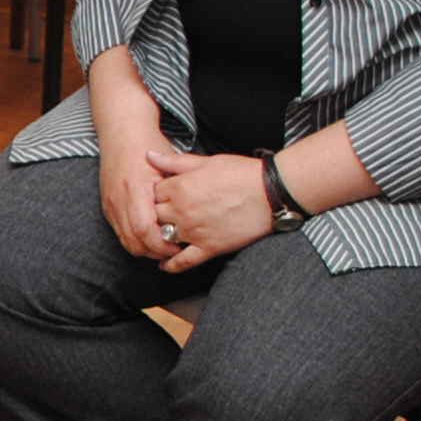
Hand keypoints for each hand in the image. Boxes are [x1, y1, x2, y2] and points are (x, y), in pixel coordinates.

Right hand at [97, 114, 186, 257]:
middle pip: (134, 242)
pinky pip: (119, 232)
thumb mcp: (168, 165)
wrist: (122, 131)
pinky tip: (150, 236)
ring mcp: (111, 204)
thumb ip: (176, 190)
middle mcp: (119, 200)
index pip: (146, 231)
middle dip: (154, 252)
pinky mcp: (107, 207)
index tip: (178, 247)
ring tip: (163, 246)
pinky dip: (135, 239)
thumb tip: (190, 216)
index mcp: (136, 190)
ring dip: (144, 249)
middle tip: (173, 251)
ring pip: (125, 241)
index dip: (162, 245)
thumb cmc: (147, 145)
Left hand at [143, 146, 274, 269]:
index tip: (163, 194)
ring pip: (164, 238)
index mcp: (179, 187)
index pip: (153, 192)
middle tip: (164, 212)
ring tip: (163, 234)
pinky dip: (171, 265)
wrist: (271, 192)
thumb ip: (175, 161)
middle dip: (157, 214)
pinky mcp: (208, 247)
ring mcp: (194, 231)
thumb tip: (149, 155)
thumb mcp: (206, 161)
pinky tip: (165, 264)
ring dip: (162, 236)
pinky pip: (183, 261)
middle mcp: (182, 211)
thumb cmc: (242, 174)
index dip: (157, 193)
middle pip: (154, 216)